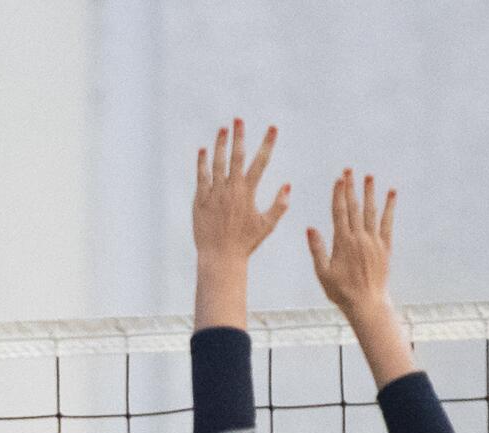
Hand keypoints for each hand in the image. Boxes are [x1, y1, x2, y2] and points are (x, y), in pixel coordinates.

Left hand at [192, 120, 290, 263]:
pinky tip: (203, 150)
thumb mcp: (267, 225)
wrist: (220, 256)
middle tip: (239, 119)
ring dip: (220, 144)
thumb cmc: (245, 243)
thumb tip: (288, 185)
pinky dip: (202, 163)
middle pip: (236, 157)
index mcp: (248, 193)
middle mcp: (231, 190)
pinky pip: (201, 176)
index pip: (260, 162)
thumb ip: (279, 205)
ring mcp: (214, 193)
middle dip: (239, 136)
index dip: (267, 144)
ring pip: (217, 163)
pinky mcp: (200, 200)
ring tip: (223, 129)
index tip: (272, 128)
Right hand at [307, 170, 396, 320]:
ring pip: (371, 211)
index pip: (339, 212)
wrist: (367, 303)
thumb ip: (317, 249)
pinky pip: (388, 222)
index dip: (338, 194)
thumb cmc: (341, 291)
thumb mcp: (322, 273)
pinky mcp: (385, 247)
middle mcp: (359, 238)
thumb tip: (311, 228)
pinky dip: (390, 207)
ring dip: (369, 192)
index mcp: (342, 243)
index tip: (338, 179)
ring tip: (368, 176)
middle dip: (351, 187)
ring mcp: (374, 241)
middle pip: (355, 207)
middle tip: (349, 170)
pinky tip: (391, 193)